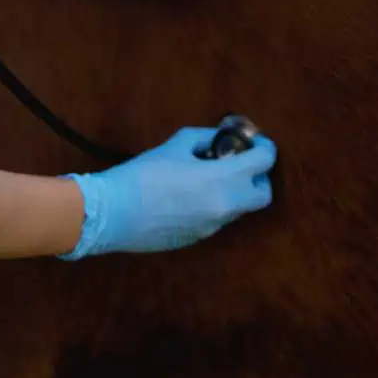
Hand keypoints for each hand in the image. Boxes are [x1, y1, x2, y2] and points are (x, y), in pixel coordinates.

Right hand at [59, 127, 277, 259]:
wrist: (114, 213)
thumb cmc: (144, 174)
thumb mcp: (176, 146)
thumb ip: (204, 139)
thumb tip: (218, 139)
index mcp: (224, 180)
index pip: (264, 163)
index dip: (264, 148)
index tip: (256, 143)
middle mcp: (226, 207)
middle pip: (263, 195)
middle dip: (258, 177)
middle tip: (240, 164)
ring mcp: (213, 227)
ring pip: (240, 209)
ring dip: (235, 192)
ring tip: (207, 177)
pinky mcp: (199, 238)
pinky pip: (217, 219)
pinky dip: (214, 205)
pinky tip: (188, 196)